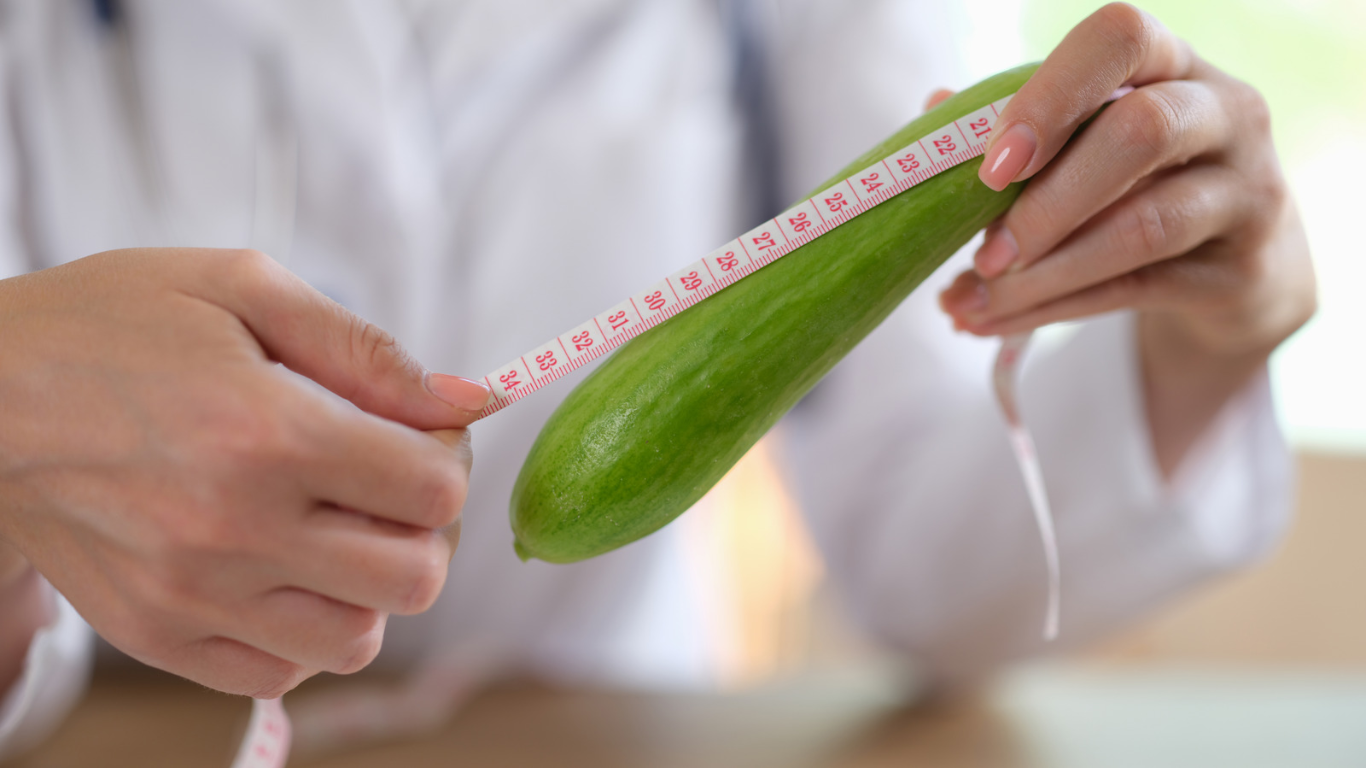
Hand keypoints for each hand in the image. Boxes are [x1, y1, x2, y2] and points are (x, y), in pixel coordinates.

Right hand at [0, 249, 488, 697]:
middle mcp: (234, 529)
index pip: (437, 490)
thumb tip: (474, 400)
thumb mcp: (242, 287)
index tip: (417, 434)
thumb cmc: (113, 324)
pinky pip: (280, 672)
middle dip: (426, 526)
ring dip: (370, 585)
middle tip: (386, 484)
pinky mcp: (156, 636)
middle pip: (417, 576)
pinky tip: (282, 569)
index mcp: (269, 432)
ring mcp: (192, 596)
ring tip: (331, 528)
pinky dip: (303, 629)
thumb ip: (367, 350)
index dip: (448, 456)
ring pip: (357, 638)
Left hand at [937, 3, 1314, 473]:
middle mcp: (1224, 112)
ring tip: (974, 299)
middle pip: (1141, 133)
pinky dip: (1053, 309)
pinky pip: (1137, 288)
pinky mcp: (1239, 269)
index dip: (1050, 96)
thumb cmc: (1140, 182)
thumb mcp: (1089, 141)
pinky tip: (993, 323)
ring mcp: (1244, 191)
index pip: (1120, 40)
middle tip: (985, 252)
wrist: (1240, 265)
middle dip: (1047, 201)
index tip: (993, 163)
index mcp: (1171, 63)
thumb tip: (935, 111)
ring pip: (1142, 227)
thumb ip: (1021, 125)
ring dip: (1044, 271)